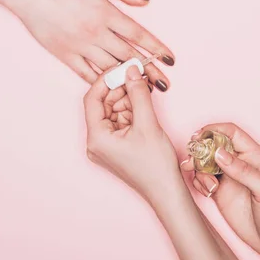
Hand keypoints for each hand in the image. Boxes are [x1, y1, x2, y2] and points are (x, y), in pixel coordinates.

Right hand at [9, 0, 173, 90]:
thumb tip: (146, 1)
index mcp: (104, 12)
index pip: (138, 35)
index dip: (156, 48)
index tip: (170, 60)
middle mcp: (94, 32)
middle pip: (128, 56)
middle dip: (149, 71)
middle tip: (165, 84)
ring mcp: (79, 46)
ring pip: (109, 68)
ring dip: (128, 80)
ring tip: (145, 90)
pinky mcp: (64, 55)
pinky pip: (86, 73)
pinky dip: (101, 82)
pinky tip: (114, 89)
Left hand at [83, 66, 179, 202]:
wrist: (166, 192)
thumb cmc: (155, 165)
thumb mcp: (148, 123)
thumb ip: (138, 93)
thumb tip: (131, 70)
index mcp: (96, 138)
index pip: (92, 99)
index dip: (106, 80)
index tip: (122, 67)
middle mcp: (96, 142)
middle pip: (104, 104)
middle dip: (121, 89)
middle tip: (139, 75)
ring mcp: (106, 145)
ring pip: (114, 111)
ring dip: (129, 98)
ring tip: (146, 89)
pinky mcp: (117, 146)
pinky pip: (121, 121)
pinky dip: (133, 110)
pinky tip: (145, 102)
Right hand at [181, 123, 259, 259]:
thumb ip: (242, 170)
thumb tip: (219, 154)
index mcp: (254, 155)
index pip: (231, 132)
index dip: (213, 130)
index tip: (198, 137)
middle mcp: (239, 162)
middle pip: (213, 145)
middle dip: (200, 150)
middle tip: (191, 161)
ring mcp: (229, 177)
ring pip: (205, 162)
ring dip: (198, 169)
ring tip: (206, 185)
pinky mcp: (220, 191)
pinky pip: (203, 179)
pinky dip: (199, 182)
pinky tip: (207, 193)